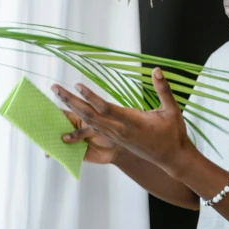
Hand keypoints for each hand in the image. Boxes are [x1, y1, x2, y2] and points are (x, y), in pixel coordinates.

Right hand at [45, 109, 119, 164]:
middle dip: (45, 128)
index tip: (38, 112)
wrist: (116, 150)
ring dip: (49, 141)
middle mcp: (72, 128)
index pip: (61, 113)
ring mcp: (72, 141)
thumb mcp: (94, 130)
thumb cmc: (108, 134)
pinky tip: (48, 154)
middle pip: (56, 127)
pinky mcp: (74, 152)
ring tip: (40, 142)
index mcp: (77, 118)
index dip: (50, 112)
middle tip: (34, 129)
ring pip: (57, 140)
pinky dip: (55, 153)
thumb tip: (64, 138)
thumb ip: (81, 132)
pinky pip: (62, 153)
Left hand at [50, 68, 194, 173]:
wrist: (172, 158)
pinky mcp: (116, 139)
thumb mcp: (172, 110)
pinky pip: (94, 130)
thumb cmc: (173, 133)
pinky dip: (80, 123)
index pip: (106, 108)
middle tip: (55, 88)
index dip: (90, 97)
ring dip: (72, 109)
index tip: (78, 85)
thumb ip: (163, 89)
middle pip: (90, 115)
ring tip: (59, 96)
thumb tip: (157, 70)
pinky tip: (70, 118)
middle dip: (71, 101)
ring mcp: (116, 136)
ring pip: (89, 122)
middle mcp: (119, 130)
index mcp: (132, 121)